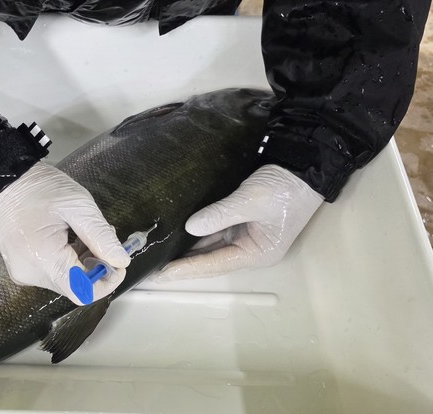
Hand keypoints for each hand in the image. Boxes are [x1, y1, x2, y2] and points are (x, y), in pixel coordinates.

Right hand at [0, 162, 129, 304]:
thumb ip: (100, 236)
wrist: (3, 179)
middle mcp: (30, 273)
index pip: (83, 291)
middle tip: (103, 239)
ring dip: (82, 262)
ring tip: (85, 233)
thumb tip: (121, 261)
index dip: (106, 282)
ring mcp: (22, 271)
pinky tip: (70, 238)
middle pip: (74, 286)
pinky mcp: (20, 266)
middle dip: (95, 267)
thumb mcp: (78, 206)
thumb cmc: (38, 188)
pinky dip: (67, 259)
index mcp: (44, 260)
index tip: (118, 263)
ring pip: (65, 279)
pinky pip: (51, 272)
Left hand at [146, 164, 323, 282]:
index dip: (186, 269)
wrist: (305, 164)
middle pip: (209, 261)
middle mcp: (249, 250)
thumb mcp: (251, 201)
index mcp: (257, 254)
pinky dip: (195, 235)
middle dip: (181, 264)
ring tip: (157, 255)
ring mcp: (245, 236)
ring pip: (209, 247)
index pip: (214, 265)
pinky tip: (175, 236)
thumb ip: (219, 214)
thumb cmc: (284, 188)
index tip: (160, 274)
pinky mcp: (241, 222)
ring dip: (185, 251)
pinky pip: (213, 232)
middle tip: (150, 270)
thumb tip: (190, 227)